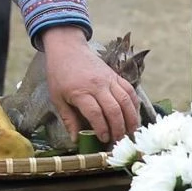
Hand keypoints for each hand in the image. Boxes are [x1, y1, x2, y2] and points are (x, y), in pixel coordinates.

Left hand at [40, 25, 141, 144]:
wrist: (68, 49)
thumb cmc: (59, 75)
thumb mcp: (57, 98)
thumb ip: (68, 119)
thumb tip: (76, 140)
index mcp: (80, 92)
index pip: (95, 113)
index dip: (102, 129)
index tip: (104, 139)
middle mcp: (97, 85)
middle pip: (114, 109)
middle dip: (119, 128)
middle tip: (118, 141)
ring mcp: (109, 79)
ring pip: (126, 101)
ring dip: (131, 119)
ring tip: (130, 133)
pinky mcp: (116, 76)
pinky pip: (130, 91)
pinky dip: (134, 105)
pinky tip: (134, 116)